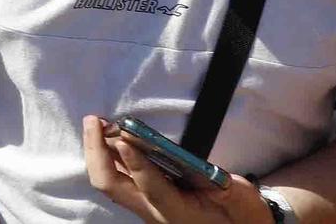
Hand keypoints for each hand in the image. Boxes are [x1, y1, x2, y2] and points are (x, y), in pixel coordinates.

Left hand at [82, 117, 272, 222]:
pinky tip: (105, 136)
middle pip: (112, 185)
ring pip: (108, 183)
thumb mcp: (238, 197)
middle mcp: (154, 212)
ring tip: (95, 123)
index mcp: (179, 214)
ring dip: (97, 152)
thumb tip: (177, 154)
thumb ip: (212, 178)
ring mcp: (144, 207)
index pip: (152, 188)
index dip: (136, 162)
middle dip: (97, 152)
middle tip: (94, 120)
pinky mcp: (142, 201)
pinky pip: (116, 178)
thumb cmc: (241, 215)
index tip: (124, 137)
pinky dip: (107, 155)